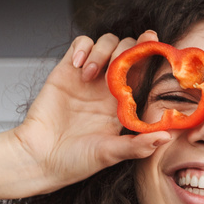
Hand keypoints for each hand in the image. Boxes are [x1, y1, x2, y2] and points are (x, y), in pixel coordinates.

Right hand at [6, 32, 173, 193]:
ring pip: (107, 43)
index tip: (155, 45)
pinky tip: (78, 66)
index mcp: (124, 105)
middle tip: (117, 66)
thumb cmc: (73, 161)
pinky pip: (81, 43)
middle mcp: (108, 88)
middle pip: (128, 51)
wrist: (38, 158)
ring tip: (90, 74)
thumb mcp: (109, 155)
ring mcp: (88, 78)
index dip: (151, 57)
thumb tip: (166, 137)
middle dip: (128, 50)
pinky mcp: (66, 70)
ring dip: (103, 51)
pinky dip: (84, 47)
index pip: (145, 73)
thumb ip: (137, 146)